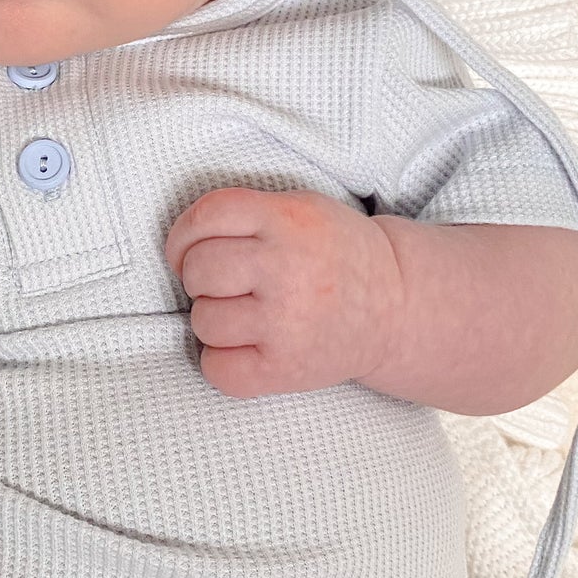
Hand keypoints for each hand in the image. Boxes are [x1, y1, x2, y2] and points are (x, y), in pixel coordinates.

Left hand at [163, 187, 404, 398]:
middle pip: (198, 270)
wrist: (396, 307)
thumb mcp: (302, 209)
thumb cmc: (336, 255)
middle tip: (231, 286)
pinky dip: (222, 362)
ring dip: (215, 321)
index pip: (207, 216)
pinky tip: (248, 350)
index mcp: (288, 221)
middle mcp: (285, 269)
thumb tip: (181, 248)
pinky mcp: (285, 368)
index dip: (183, 236)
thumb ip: (247, 215)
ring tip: (249, 317)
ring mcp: (285, 322)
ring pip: (203, 321)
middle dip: (201, 279)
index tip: (187, 252)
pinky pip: (216, 368)